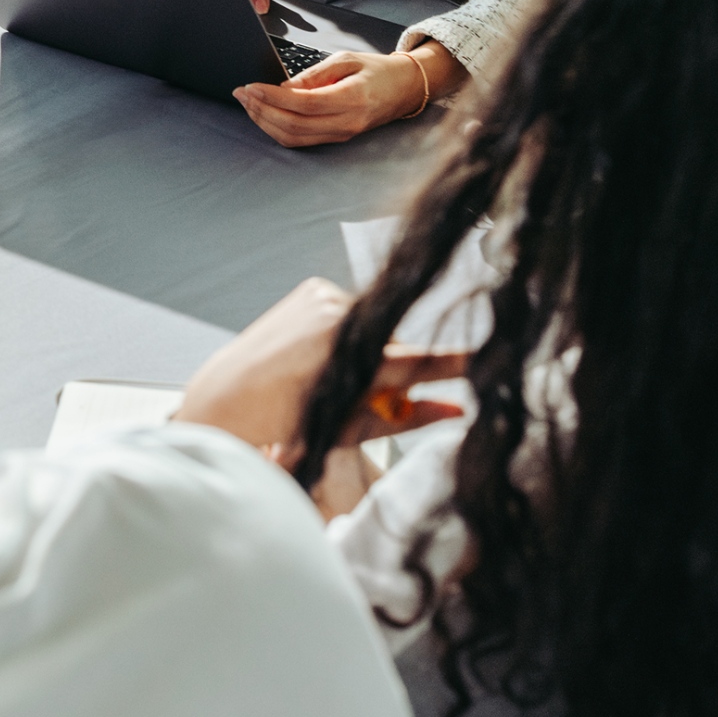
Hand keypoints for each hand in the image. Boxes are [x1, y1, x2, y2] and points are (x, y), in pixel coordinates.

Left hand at [174, 277, 465, 467]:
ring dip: (369, 348)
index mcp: (350, 364)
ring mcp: (326, 298)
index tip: (486, 359)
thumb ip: (407, 418)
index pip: (417, 362)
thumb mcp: (352, 428)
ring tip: (331, 373)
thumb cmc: (289, 422)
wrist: (231, 396)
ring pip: (375, 325)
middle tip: (372, 392)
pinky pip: (351, 309)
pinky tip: (320, 350)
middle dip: (395, 368)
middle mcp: (340, 322)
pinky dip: (349, 329)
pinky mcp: (314, 287)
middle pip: (396, 343)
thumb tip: (459, 411)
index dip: (455, 363)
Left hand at [233, 43, 458, 147]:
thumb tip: (283, 87)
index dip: (272, 97)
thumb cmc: (377, 70)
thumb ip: (314, 75)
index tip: (250, 86)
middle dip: (261, 110)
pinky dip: (278, 130)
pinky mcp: (337, 138)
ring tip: (248, 104)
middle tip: (241, 93)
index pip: (303, 104)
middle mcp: (346, 122)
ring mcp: (342, 134)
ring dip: (265, 122)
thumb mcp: (346, 59)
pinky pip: (301, 140)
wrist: (405, 88)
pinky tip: (265, 115)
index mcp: (351, 99)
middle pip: (293, 125)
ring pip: (294, 138)